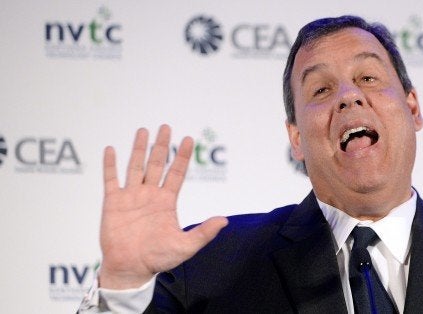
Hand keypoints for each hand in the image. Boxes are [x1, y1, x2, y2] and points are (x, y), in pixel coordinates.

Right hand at [98, 124, 227, 288]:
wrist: (130, 269)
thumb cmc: (158, 259)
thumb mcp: (186, 246)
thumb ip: (204, 233)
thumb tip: (224, 221)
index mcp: (167, 202)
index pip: (176, 173)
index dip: (182, 156)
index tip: (188, 139)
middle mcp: (149, 195)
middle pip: (157, 163)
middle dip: (162, 145)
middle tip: (166, 126)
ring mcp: (131, 197)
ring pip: (135, 166)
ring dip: (138, 148)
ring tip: (142, 130)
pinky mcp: (113, 203)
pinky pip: (111, 179)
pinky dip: (110, 165)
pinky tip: (111, 149)